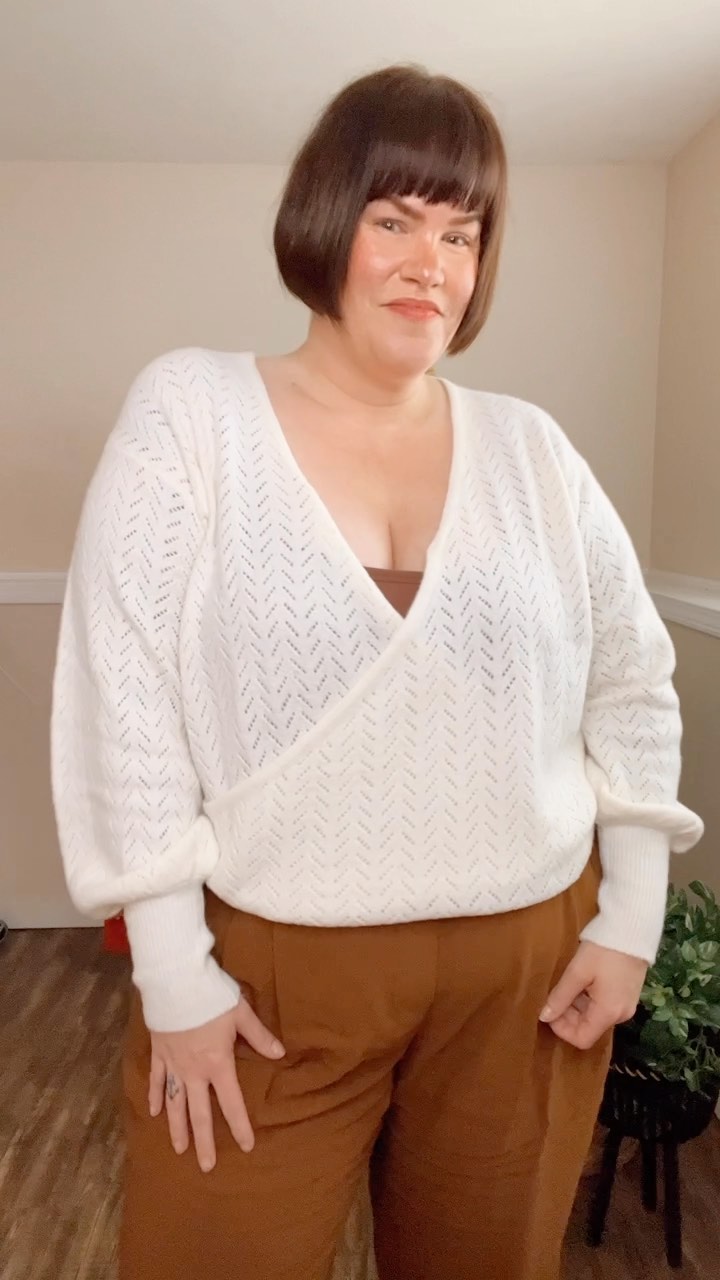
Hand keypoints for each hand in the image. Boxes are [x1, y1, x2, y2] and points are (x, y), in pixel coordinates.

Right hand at [148, 998, 284, 1171]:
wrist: (175, 982)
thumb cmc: (211, 996)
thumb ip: (259, 1036)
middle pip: (199, 1113)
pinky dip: (156, 1096)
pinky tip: (154, 1112)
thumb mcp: (241, 1014)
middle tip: (206, 1166)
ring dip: (177, 1127)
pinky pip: (157, 1080)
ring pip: (175, 1103)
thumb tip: (280, 1053)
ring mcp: (173, 1064)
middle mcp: (194, 1071)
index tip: (246, 1146)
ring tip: (179, 1149)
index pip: (231, 1102)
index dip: (240, 1126)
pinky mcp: (158, 1052)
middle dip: (204, 1141)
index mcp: (218, 1064)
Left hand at [539, 941, 647, 1049]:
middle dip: (567, 1016)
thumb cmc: (603, 950)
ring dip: (577, 1006)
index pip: (582, 1039)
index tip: (548, 1011)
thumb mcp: (577, 972)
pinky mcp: (627, 995)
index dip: (561, 1030)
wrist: (632, 929)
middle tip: (554, 994)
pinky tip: (580, 981)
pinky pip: (604, 1006)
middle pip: (588, 1028)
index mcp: (608, 1013)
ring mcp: (626, 1005)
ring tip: (566, 985)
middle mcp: (620, 1015)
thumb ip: (560, 997)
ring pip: (595, 1016)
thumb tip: (544, 1016)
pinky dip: (588, 999)